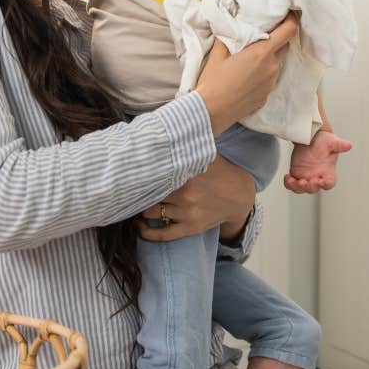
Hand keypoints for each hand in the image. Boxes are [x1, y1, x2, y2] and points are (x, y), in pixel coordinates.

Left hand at [137, 156, 255, 241]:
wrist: (240, 196)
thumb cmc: (219, 172)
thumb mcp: (205, 155)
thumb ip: (185, 148)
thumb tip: (161, 134)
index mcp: (187, 174)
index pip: (154, 173)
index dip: (137, 173)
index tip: (128, 171)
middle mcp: (186, 194)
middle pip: (148, 193)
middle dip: (137, 191)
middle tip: (128, 187)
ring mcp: (187, 213)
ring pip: (151, 212)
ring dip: (140, 209)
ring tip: (134, 204)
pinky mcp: (190, 228)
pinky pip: (162, 235)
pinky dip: (147, 232)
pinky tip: (139, 226)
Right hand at [195, 15, 298, 136]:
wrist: (211, 112)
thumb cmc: (213, 82)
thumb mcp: (218, 54)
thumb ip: (229, 37)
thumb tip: (232, 27)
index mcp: (262, 54)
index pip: (289, 31)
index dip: (291, 20)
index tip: (287, 15)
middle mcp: (272, 68)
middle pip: (285, 46)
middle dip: (277, 39)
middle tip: (263, 35)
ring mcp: (271, 84)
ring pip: (277, 64)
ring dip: (269, 58)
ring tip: (251, 58)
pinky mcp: (266, 96)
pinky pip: (270, 79)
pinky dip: (263, 74)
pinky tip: (247, 76)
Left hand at [284, 129, 352, 193]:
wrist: (310, 137)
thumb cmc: (324, 141)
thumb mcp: (331, 141)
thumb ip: (339, 145)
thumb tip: (348, 145)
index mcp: (328, 171)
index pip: (329, 183)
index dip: (325, 184)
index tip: (320, 181)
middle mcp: (317, 176)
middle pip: (314, 188)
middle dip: (309, 186)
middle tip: (304, 181)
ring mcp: (306, 177)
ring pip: (302, 189)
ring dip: (297, 187)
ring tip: (292, 180)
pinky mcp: (296, 175)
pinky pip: (292, 184)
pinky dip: (288, 184)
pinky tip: (287, 177)